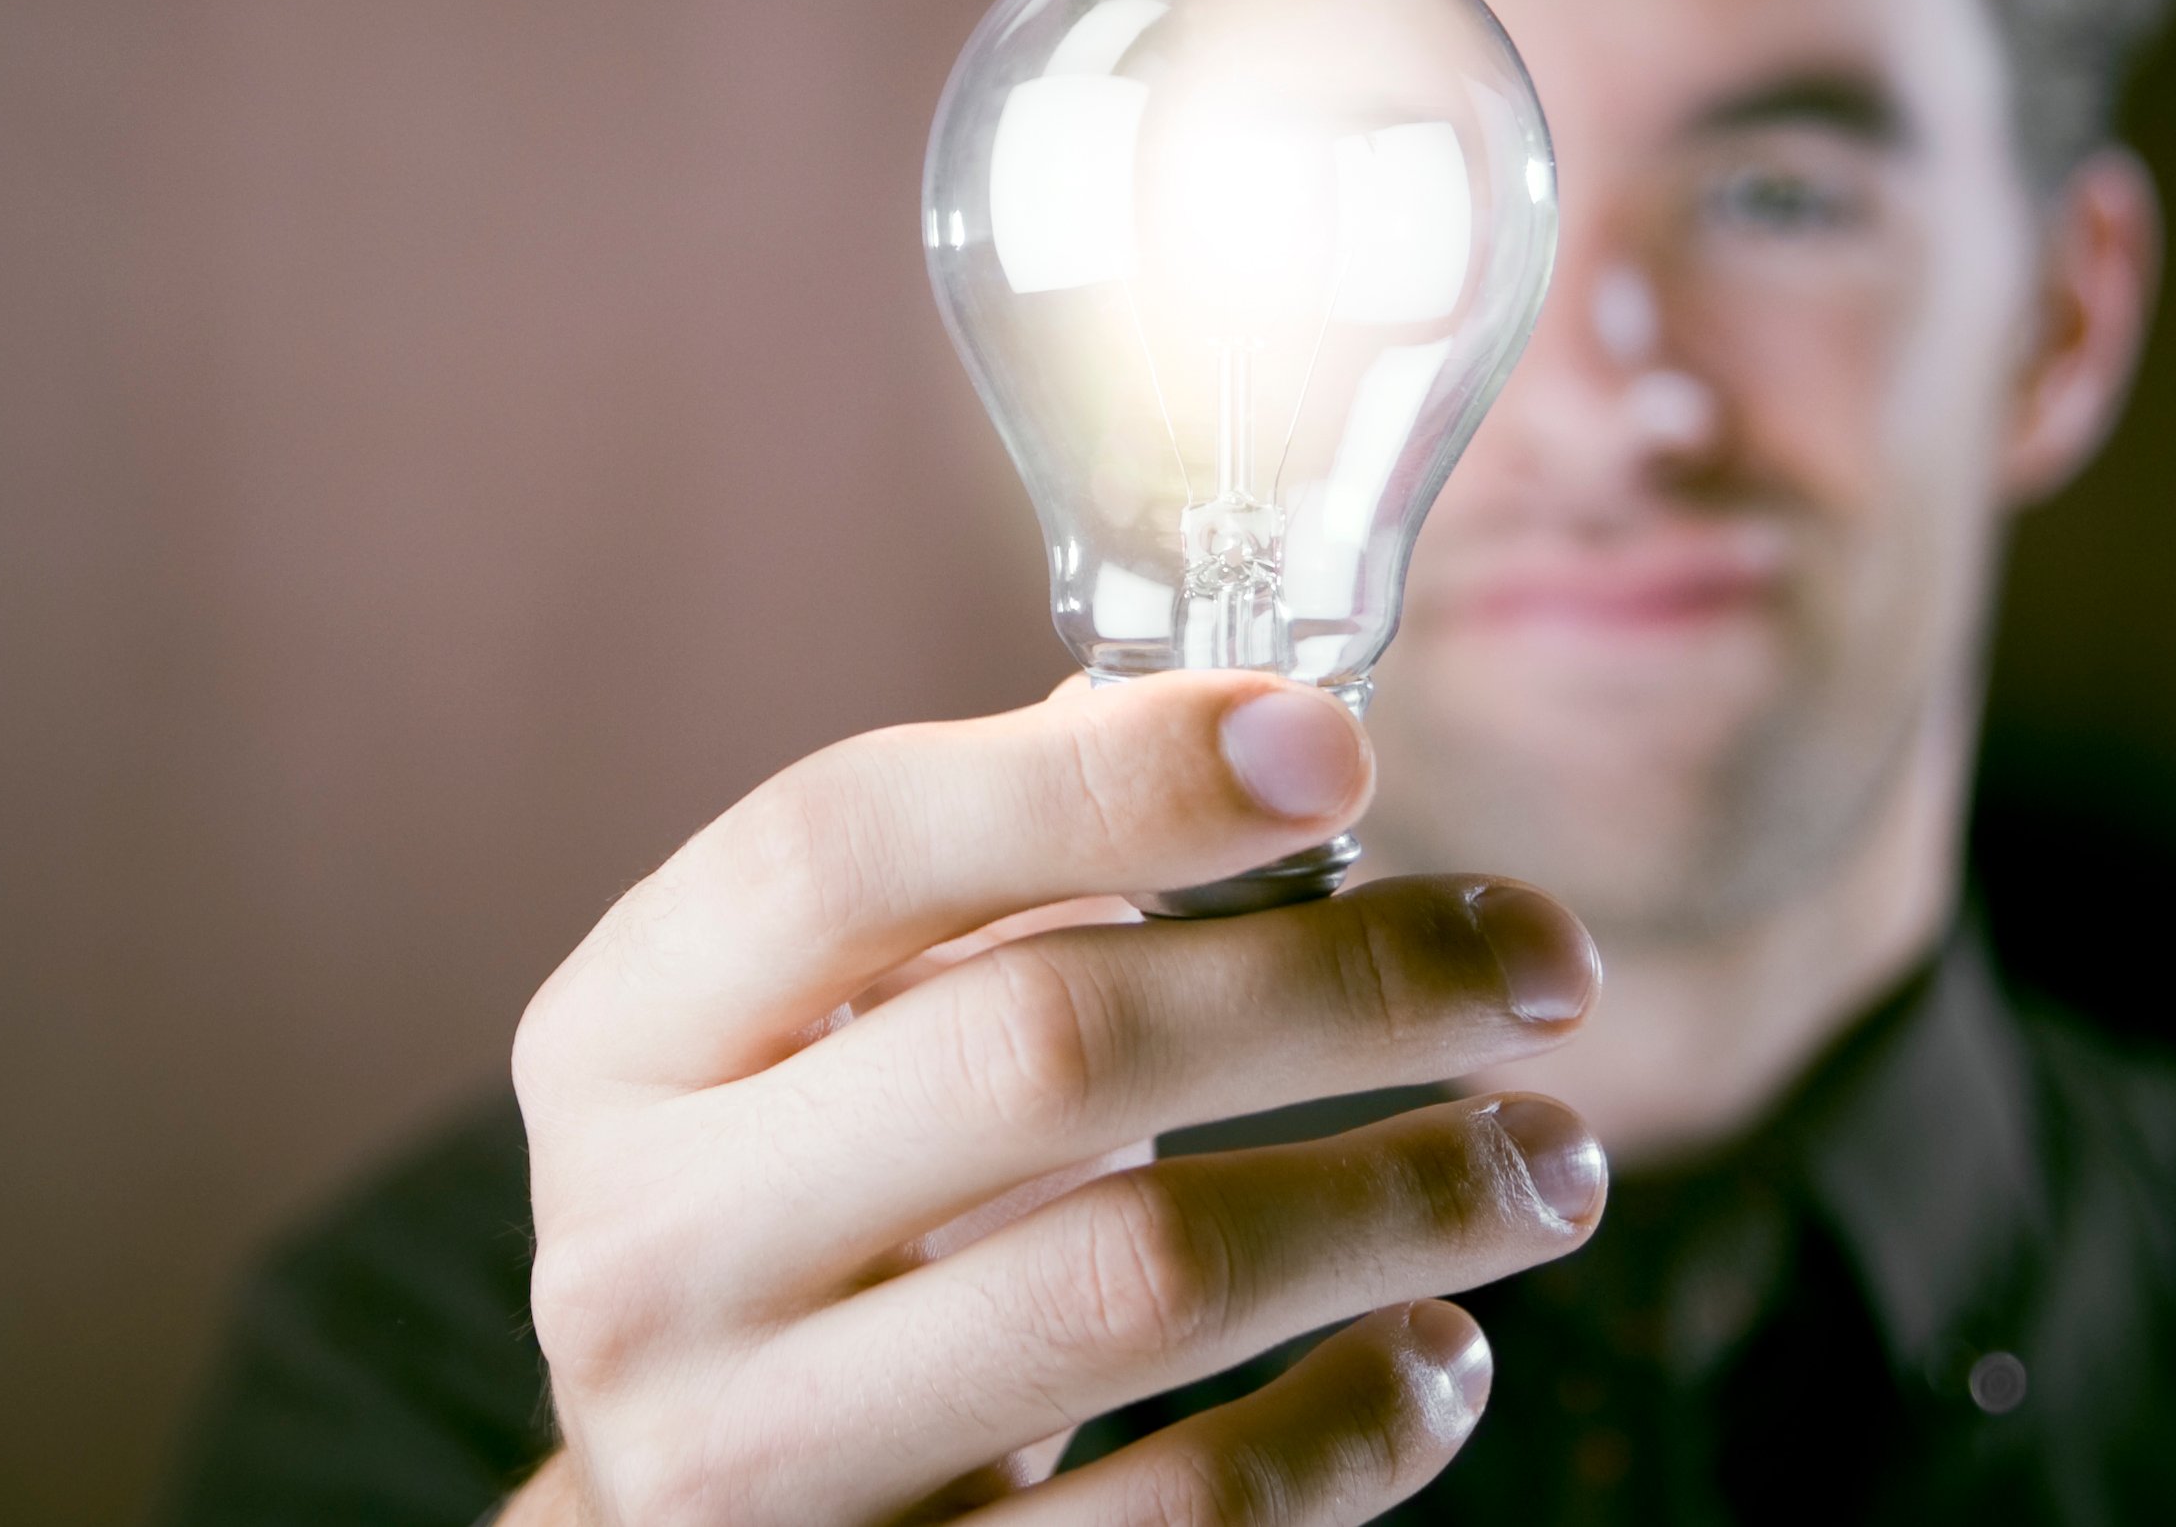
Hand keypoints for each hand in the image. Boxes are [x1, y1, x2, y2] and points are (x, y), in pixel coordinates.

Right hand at [498, 668, 1606, 1523]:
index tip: (1341, 746)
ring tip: (1550, 1159)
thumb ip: (992, 872)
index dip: (1108, 775)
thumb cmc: (812, 1213)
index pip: (850, 844)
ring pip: (1140, 1283)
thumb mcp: (823, 1034)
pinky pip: (1187, 1518)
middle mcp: (648, 1243)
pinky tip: (1440, 1353)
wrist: (699, 1521)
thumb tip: (1274, 729)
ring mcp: (753, 1456)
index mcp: (625, 1037)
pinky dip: (1356, 1427)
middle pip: (1038, 1049)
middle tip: (1541, 961)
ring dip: (1400, 1197)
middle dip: (1342, 982)